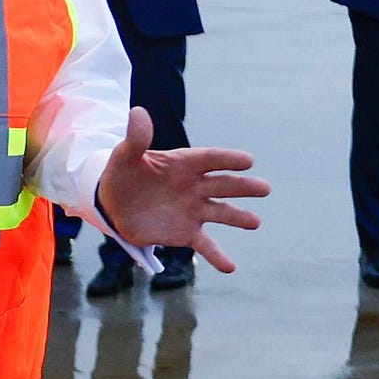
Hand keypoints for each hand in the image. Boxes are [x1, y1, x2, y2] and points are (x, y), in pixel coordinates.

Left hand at [97, 108, 269, 273]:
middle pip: (223, 184)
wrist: (113, 205)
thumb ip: (136, 138)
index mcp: (183, 163)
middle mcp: (193, 186)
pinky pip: (206, 245)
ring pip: (221, 213)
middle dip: (243, 187)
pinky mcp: (186, 232)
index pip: (210, 159)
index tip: (247, 161)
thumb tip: (138, 111)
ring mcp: (193, 210)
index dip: (228, 159)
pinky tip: (231, 267)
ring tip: (255, 222)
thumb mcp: (124, 156)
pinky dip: (218, 256)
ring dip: (238, 217)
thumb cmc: (122, 175)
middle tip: (264, 188)